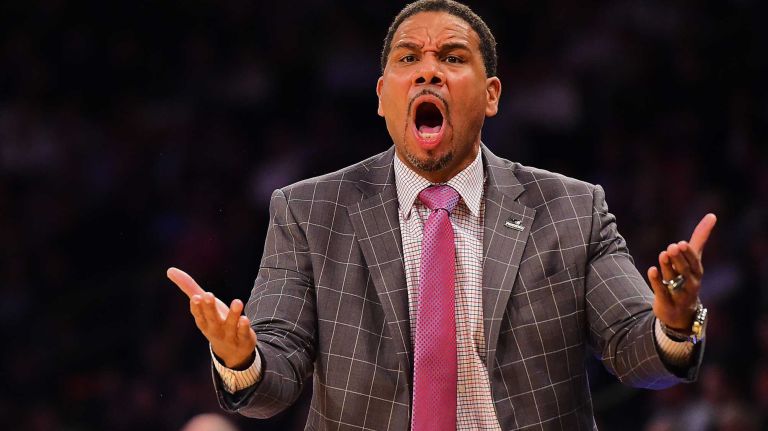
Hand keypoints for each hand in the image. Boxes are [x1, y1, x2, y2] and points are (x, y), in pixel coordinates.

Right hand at [167, 267, 256, 368]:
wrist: (232, 351)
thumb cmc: (215, 321)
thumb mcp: (203, 305)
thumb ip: (189, 287)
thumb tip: (170, 270)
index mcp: (204, 321)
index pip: (198, 314)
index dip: (197, 307)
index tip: (196, 298)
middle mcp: (215, 329)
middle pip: (212, 318)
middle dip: (209, 308)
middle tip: (208, 295)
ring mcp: (229, 335)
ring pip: (231, 325)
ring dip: (233, 314)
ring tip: (238, 301)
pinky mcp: (244, 338)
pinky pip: (243, 333)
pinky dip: (244, 327)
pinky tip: (245, 318)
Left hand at [647, 213, 715, 330]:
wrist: (681, 312)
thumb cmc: (687, 278)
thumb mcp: (693, 259)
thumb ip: (700, 238)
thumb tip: (712, 215)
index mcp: (696, 272)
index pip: (694, 262)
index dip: (688, 254)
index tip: (682, 243)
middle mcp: (690, 283)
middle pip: (685, 271)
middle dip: (679, 259)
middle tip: (672, 247)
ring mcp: (679, 295)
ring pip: (673, 280)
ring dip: (667, 267)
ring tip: (662, 254)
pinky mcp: (666, 303)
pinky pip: (662, 292)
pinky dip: (657, 282)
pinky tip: (651, 270)